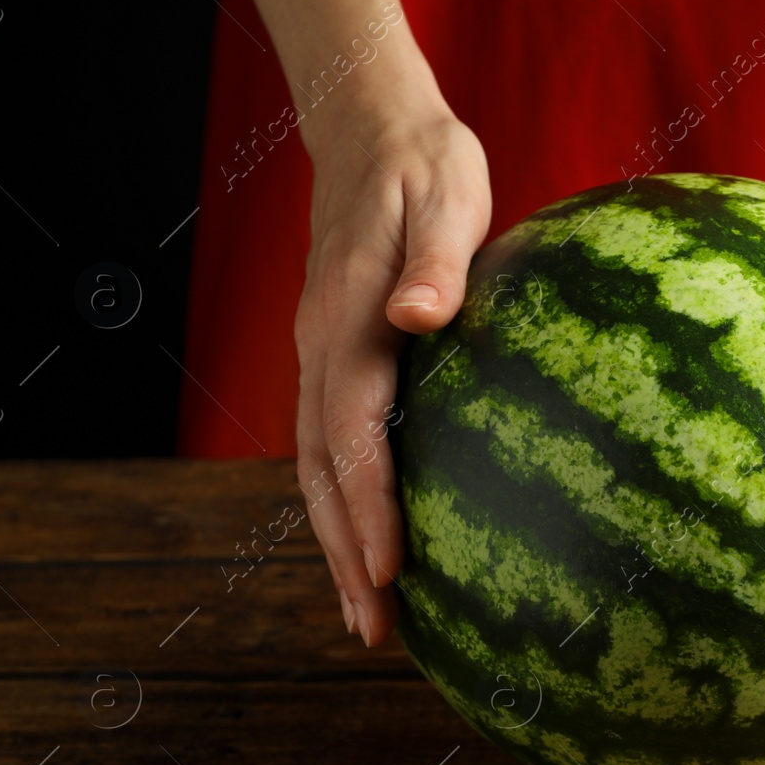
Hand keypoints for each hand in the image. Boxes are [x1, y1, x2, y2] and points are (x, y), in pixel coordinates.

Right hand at [293, 92, 490, 646]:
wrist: (369, 134)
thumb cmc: (424, 166)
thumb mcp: (445, 192)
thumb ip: (435, 258)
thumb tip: (418, 315)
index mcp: (348, 317)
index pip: (351, 426)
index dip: (365, 500)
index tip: (388, 566)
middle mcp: (321, 346)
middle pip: (321, 468)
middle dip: (344, 552)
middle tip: (374, 630)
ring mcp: (320, 357)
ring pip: (319, 466)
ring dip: (339, 542)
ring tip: (371, 614)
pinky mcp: (336, 360)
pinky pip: (334, 445)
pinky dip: (347, 502)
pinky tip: (377, 542)